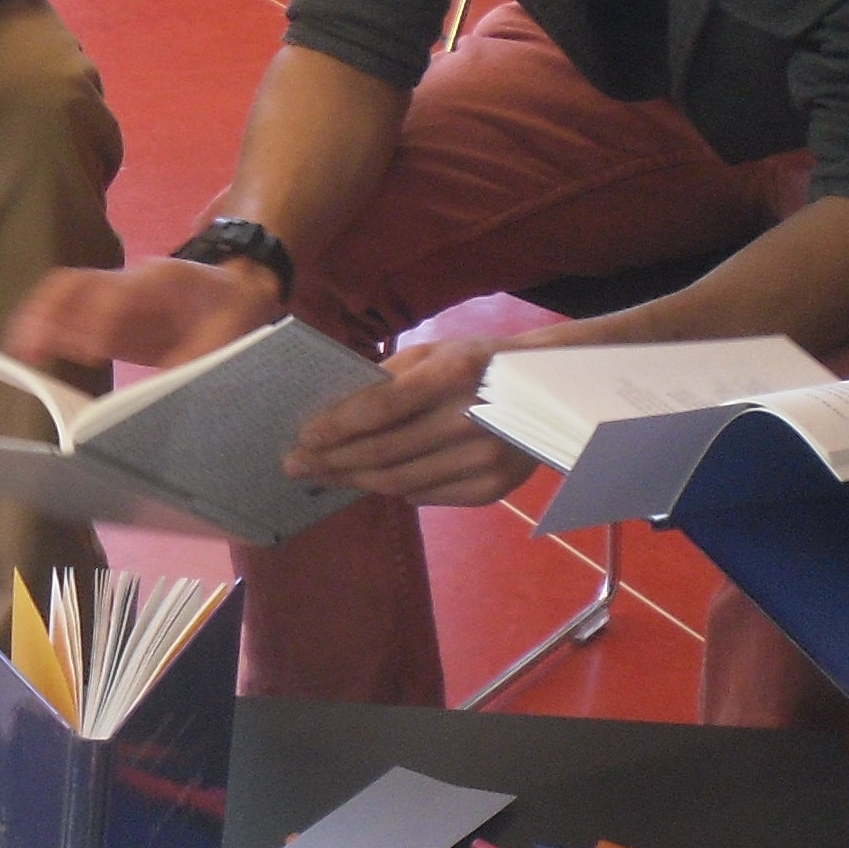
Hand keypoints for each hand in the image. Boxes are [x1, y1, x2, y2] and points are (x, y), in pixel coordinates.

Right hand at [8, 256, 283, 373]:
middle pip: (78, 284)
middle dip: (50, 314)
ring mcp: (113, 294)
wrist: (236, 289)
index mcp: (164, 282)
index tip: (91, 352)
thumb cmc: (233, 314)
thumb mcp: (227, 340)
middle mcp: (130, 281)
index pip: (121, 293)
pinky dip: (43, 326)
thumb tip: (160, 402)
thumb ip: (192, 367)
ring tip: (21, 353)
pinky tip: (30, 352)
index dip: (102, 320)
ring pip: (64, 293)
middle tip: (30, 350)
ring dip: (38, 319)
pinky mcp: (104, 313)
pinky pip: (65, 309)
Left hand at [284, 335, 537, 503]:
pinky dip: (395, 490)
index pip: (381, 407)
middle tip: (295, 465)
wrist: (553, 388)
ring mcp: (485, 459)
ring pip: (401, 482)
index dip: (337, 426)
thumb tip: (334, 412)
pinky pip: (428, 497)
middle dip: (332, 462)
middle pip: (385, 453)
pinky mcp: (493, 487)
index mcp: (454, 373)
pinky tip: (371, 482)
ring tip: (323, 476)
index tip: (303, 437)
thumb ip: (389, 379)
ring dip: (354, 481)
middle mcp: (472, 419)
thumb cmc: (480, 361)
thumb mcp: (437, 351)